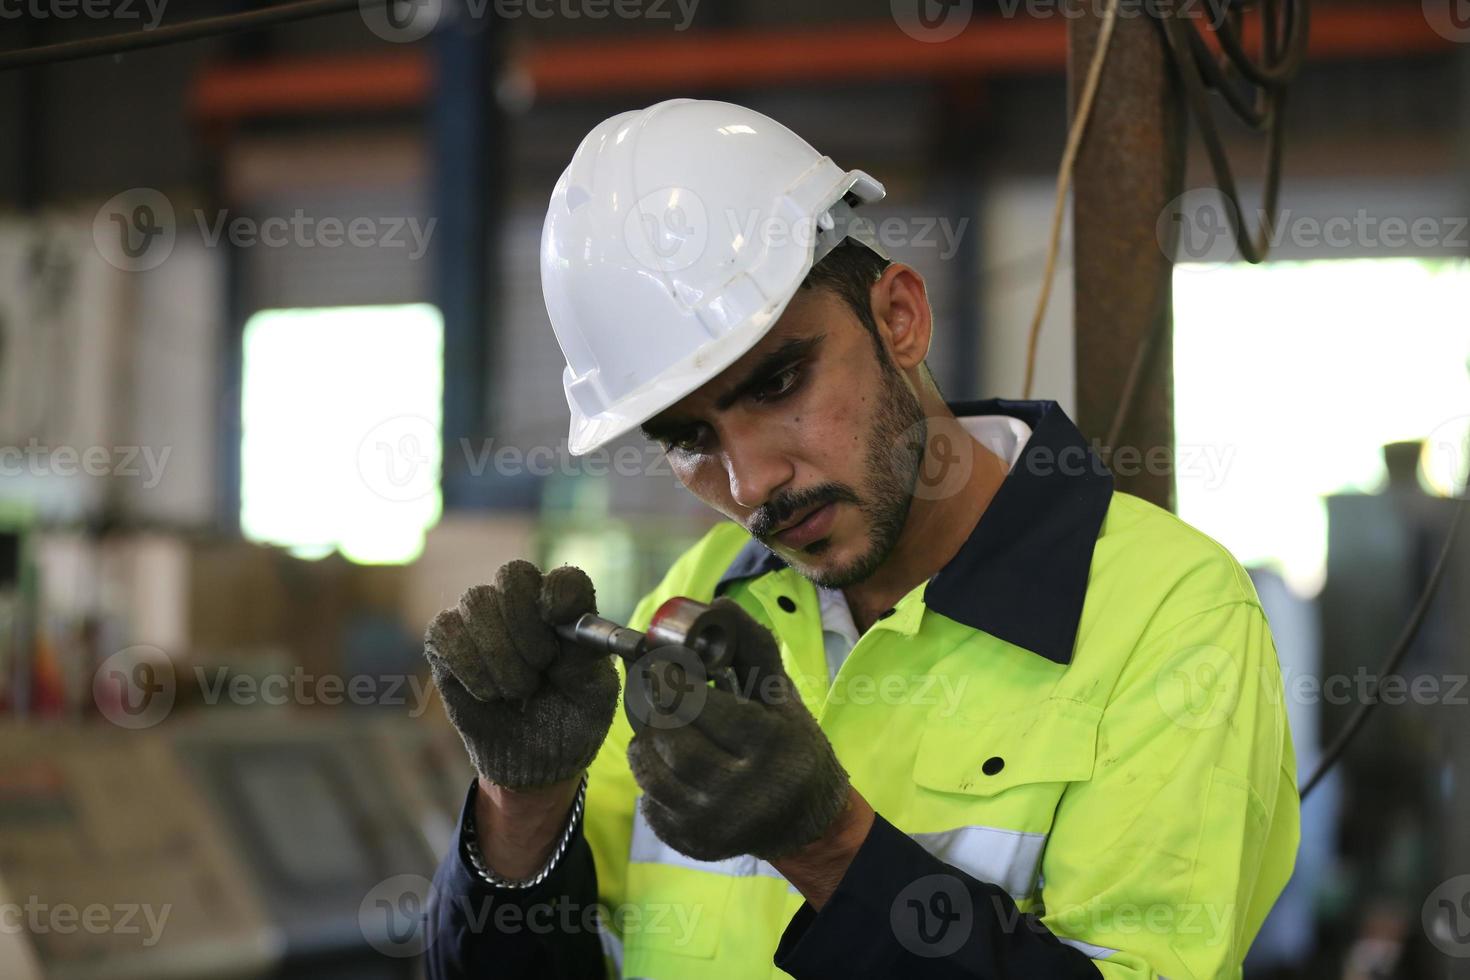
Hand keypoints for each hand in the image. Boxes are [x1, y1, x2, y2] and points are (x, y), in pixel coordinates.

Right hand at [424, 559, 618, 789]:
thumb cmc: (570, 720)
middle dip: (525, 625)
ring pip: (477, 601)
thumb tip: (569, 620)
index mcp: (567, 608)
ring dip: (500, 655)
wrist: (534, 762)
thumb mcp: (593, 693)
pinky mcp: (446, 641)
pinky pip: (446, 630)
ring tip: (518, 690)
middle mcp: (523, 602)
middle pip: (512, 575)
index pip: (564, 578)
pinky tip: (489, 693)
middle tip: (540, 667)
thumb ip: (586, 654)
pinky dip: (469, 666)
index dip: (559, 593)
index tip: (557, 619)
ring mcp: (482, 618)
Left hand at [626, 598, 849, 862]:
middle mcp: (745, 790)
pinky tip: (664, 760)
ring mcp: (718, 822)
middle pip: (674, 742)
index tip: (659, 664)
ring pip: (654, 773)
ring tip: (655, 723)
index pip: (704, 709)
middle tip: (648, 689)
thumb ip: (749, 645)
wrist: (806, 818)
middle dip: (653, 710)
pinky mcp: (697, 844)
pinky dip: (649, 777)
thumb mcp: (781, 693)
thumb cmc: (790, 743)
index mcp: (769, 744)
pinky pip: (651, 804)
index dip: (673, 682)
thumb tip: (716, 604)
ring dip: (644, 741)